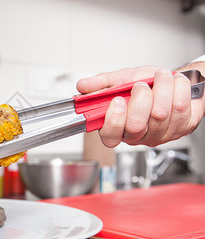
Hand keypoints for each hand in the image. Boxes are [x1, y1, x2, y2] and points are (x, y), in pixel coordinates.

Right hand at [77, 65, 204, 147]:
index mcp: (118, 126)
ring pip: (160, 114)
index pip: (110, 136)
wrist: (172, 81)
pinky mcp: (182, 128)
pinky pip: (180, 108)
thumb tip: (82, 86)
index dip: (114, 120)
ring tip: (161, 77)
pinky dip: (178, 88)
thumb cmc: (146, 84)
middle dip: (140, 98)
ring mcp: (160, 134)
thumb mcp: (120, 80)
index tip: (117, 101)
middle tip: (141, 85)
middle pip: (136, 126)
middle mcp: (138, 135)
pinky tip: (175, 83)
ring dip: (162, 87)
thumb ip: (101, 84)